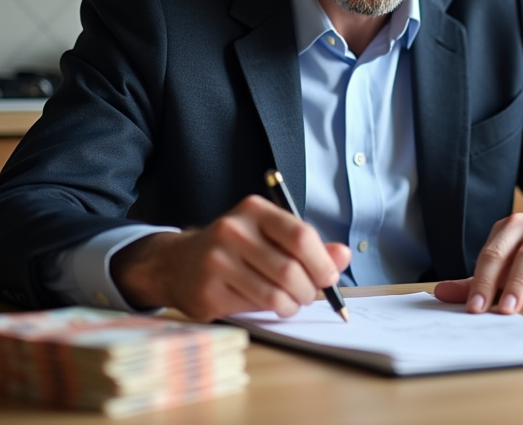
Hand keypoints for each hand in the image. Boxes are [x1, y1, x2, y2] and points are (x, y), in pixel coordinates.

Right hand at [110, 195, 351, 321]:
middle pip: (290, 269)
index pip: (300, 235)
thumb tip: (343, 256)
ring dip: (292, 305)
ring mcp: (216, 261)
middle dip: (308, 289)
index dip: (322, 261)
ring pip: (274, 294)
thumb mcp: (272, 236)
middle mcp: (233, 231)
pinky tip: (267, 304)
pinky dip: (270, 312)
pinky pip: (253, 308)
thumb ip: (310, 246)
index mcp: (255, 211)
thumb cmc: (237, 248)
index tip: (329, 277)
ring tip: (291, 303)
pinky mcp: (207, 290)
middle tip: (309, 294)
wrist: (179, 263)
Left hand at [433, 212, 522, 314]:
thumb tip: (440, 293)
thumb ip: (476, 282)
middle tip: (487, 310)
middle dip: (494, 283)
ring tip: (511, 306)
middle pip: (506, 254)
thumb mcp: (507, 271)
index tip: (473, 309)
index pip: (488, 257)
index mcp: (507, 230)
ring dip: (520, 282)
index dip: (479, 283)